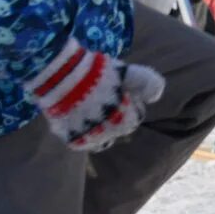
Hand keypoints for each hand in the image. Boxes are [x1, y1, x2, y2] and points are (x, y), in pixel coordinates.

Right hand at [27, 39, 166, 152]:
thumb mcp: (126, 73)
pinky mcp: (70, 138)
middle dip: (115, 117)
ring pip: (101, 139)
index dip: (129, 105)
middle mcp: (109, 133)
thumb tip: (155, 97)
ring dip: (100, 127)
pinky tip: (77, 118)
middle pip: (118, 129)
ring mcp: (89, 137)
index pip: (134, 118)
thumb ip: (145, 83)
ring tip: (91, 111)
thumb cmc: (96, 72)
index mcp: (126, 119)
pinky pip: (81, 141)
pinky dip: (81, 133)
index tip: (120, 94)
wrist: (59, 74)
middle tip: (104, 100)